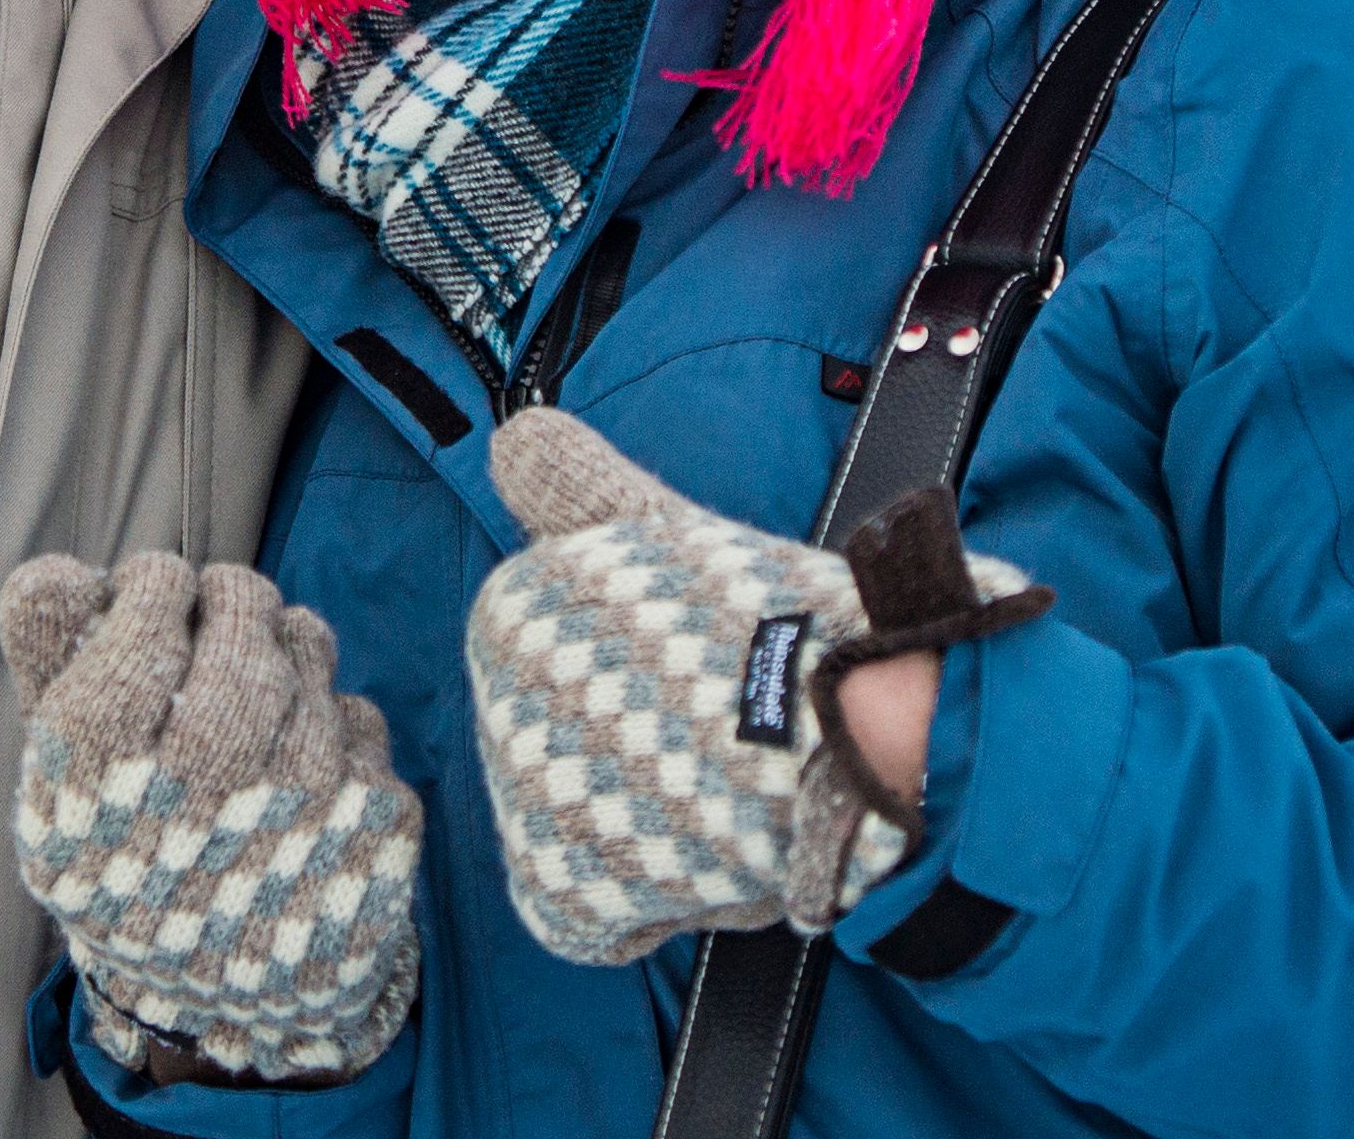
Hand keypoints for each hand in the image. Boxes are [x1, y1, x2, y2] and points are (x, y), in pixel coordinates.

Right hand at [0, 552, 423, 1085]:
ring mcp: (300, 804)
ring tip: (262, 682)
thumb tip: (54, 573)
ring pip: (310, 650)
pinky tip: (305, 765)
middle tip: (223, 607)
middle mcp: (203, 781)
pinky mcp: (371, 828)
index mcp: (104, 770)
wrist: (223, 1010)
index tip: (161, 595)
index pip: (152, 609)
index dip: (160, 586)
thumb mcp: (61, 784)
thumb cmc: (130, 865)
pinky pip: (361, 718)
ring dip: (287, 646)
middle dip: (233, 598)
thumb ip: (51, 671)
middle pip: (242, 617)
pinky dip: (335, 724)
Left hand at [465, 415, 1042, 963]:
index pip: (564, 683)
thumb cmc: (780, 617)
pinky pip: (595, 919)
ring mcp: (522, 797)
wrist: (856, 713)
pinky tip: (715, 854)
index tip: (701, 678)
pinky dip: (661, 905)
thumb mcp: (665, 533)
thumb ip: (576, 490)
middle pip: (580, 762)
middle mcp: (497, 700)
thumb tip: (512, 435)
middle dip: (650, 761)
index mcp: (512, 614)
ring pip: (598, 837)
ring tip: (735, 785)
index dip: (647, 693)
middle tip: (727, 730)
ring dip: (663, 830)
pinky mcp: (557, 886)